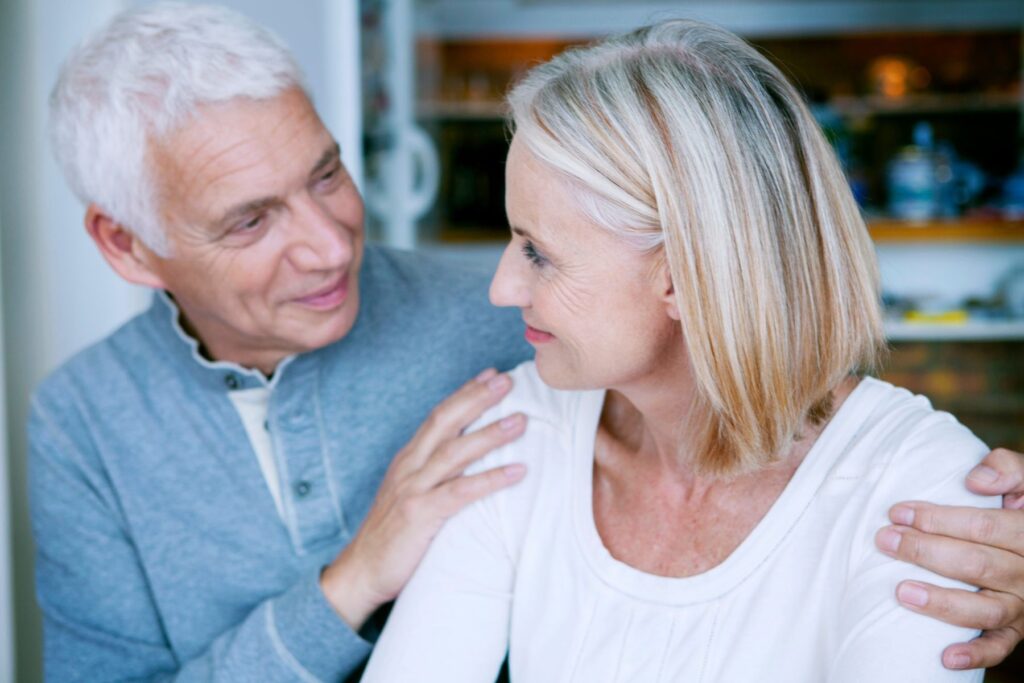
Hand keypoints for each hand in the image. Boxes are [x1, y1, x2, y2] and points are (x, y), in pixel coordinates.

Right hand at [320, 368, 527, 629]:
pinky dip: (490, 480)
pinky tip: (517, 472)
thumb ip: (433, 474)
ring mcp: (413, 490)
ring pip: (455, 452)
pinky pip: (460, 493)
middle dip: (477, 398)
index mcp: (408, 459)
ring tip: (521, 422)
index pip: (438, 416)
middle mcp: (409, 467)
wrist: (360, 572)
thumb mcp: (411, 494)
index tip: (491, 374)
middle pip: (445, 422)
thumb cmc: (393, 535)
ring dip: (490, 434)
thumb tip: (469, 458)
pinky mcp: (419, 515)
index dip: (465, 393)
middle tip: (509, 381)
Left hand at [875, 447, 1023, 669]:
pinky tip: (945, 656)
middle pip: (977, 564)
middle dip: (925, 551)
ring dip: (942, 602)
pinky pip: (1002, 646)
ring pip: (986, 609)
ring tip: (901, 591)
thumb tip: (974, 481)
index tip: (897, 512)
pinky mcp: (1018, 628)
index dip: (937, 518)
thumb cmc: (1020, 504)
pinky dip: (976, 654)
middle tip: (884, 540)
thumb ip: (1008, 468)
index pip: (983, 526)